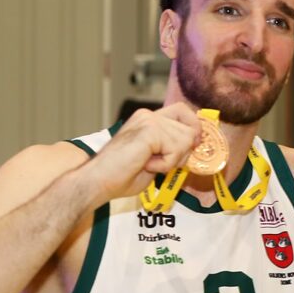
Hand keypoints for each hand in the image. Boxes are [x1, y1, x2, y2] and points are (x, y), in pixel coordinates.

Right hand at [80, 102, 201, 205]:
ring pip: (186, 141)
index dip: (193, 128)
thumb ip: (172, 148)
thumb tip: (195, 144)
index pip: (183, 111)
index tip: (191, 146)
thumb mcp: (155, 159)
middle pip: (190, 129)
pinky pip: (175, 149)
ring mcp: (149, 120)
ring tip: (148, 164)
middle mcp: (149, 115)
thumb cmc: (122, 175)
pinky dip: (165, 164)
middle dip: (182, 153)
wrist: (98, 181)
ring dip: (171, 161)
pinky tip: (146, 164)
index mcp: (148, 120)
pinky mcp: (149, 130)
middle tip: (158, 163)